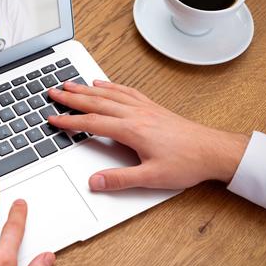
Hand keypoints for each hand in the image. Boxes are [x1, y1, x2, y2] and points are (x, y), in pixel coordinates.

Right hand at [47, 80, 250, 190]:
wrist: (213, 151)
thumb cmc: (187, 163)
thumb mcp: (152, 178)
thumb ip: (120, 179)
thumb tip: (95, 182)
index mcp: (132, 130)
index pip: (92, 124)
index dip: (70, 122)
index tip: (53, 119)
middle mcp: (136, 114)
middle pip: (96, 102)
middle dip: (72, 97)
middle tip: (53, 92)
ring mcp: (144, 108)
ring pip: (109, 94)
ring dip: (87, 89)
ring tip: (70, 84)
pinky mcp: (152, 108)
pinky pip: (126, 91)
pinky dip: (110, 86)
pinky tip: (102, 83)